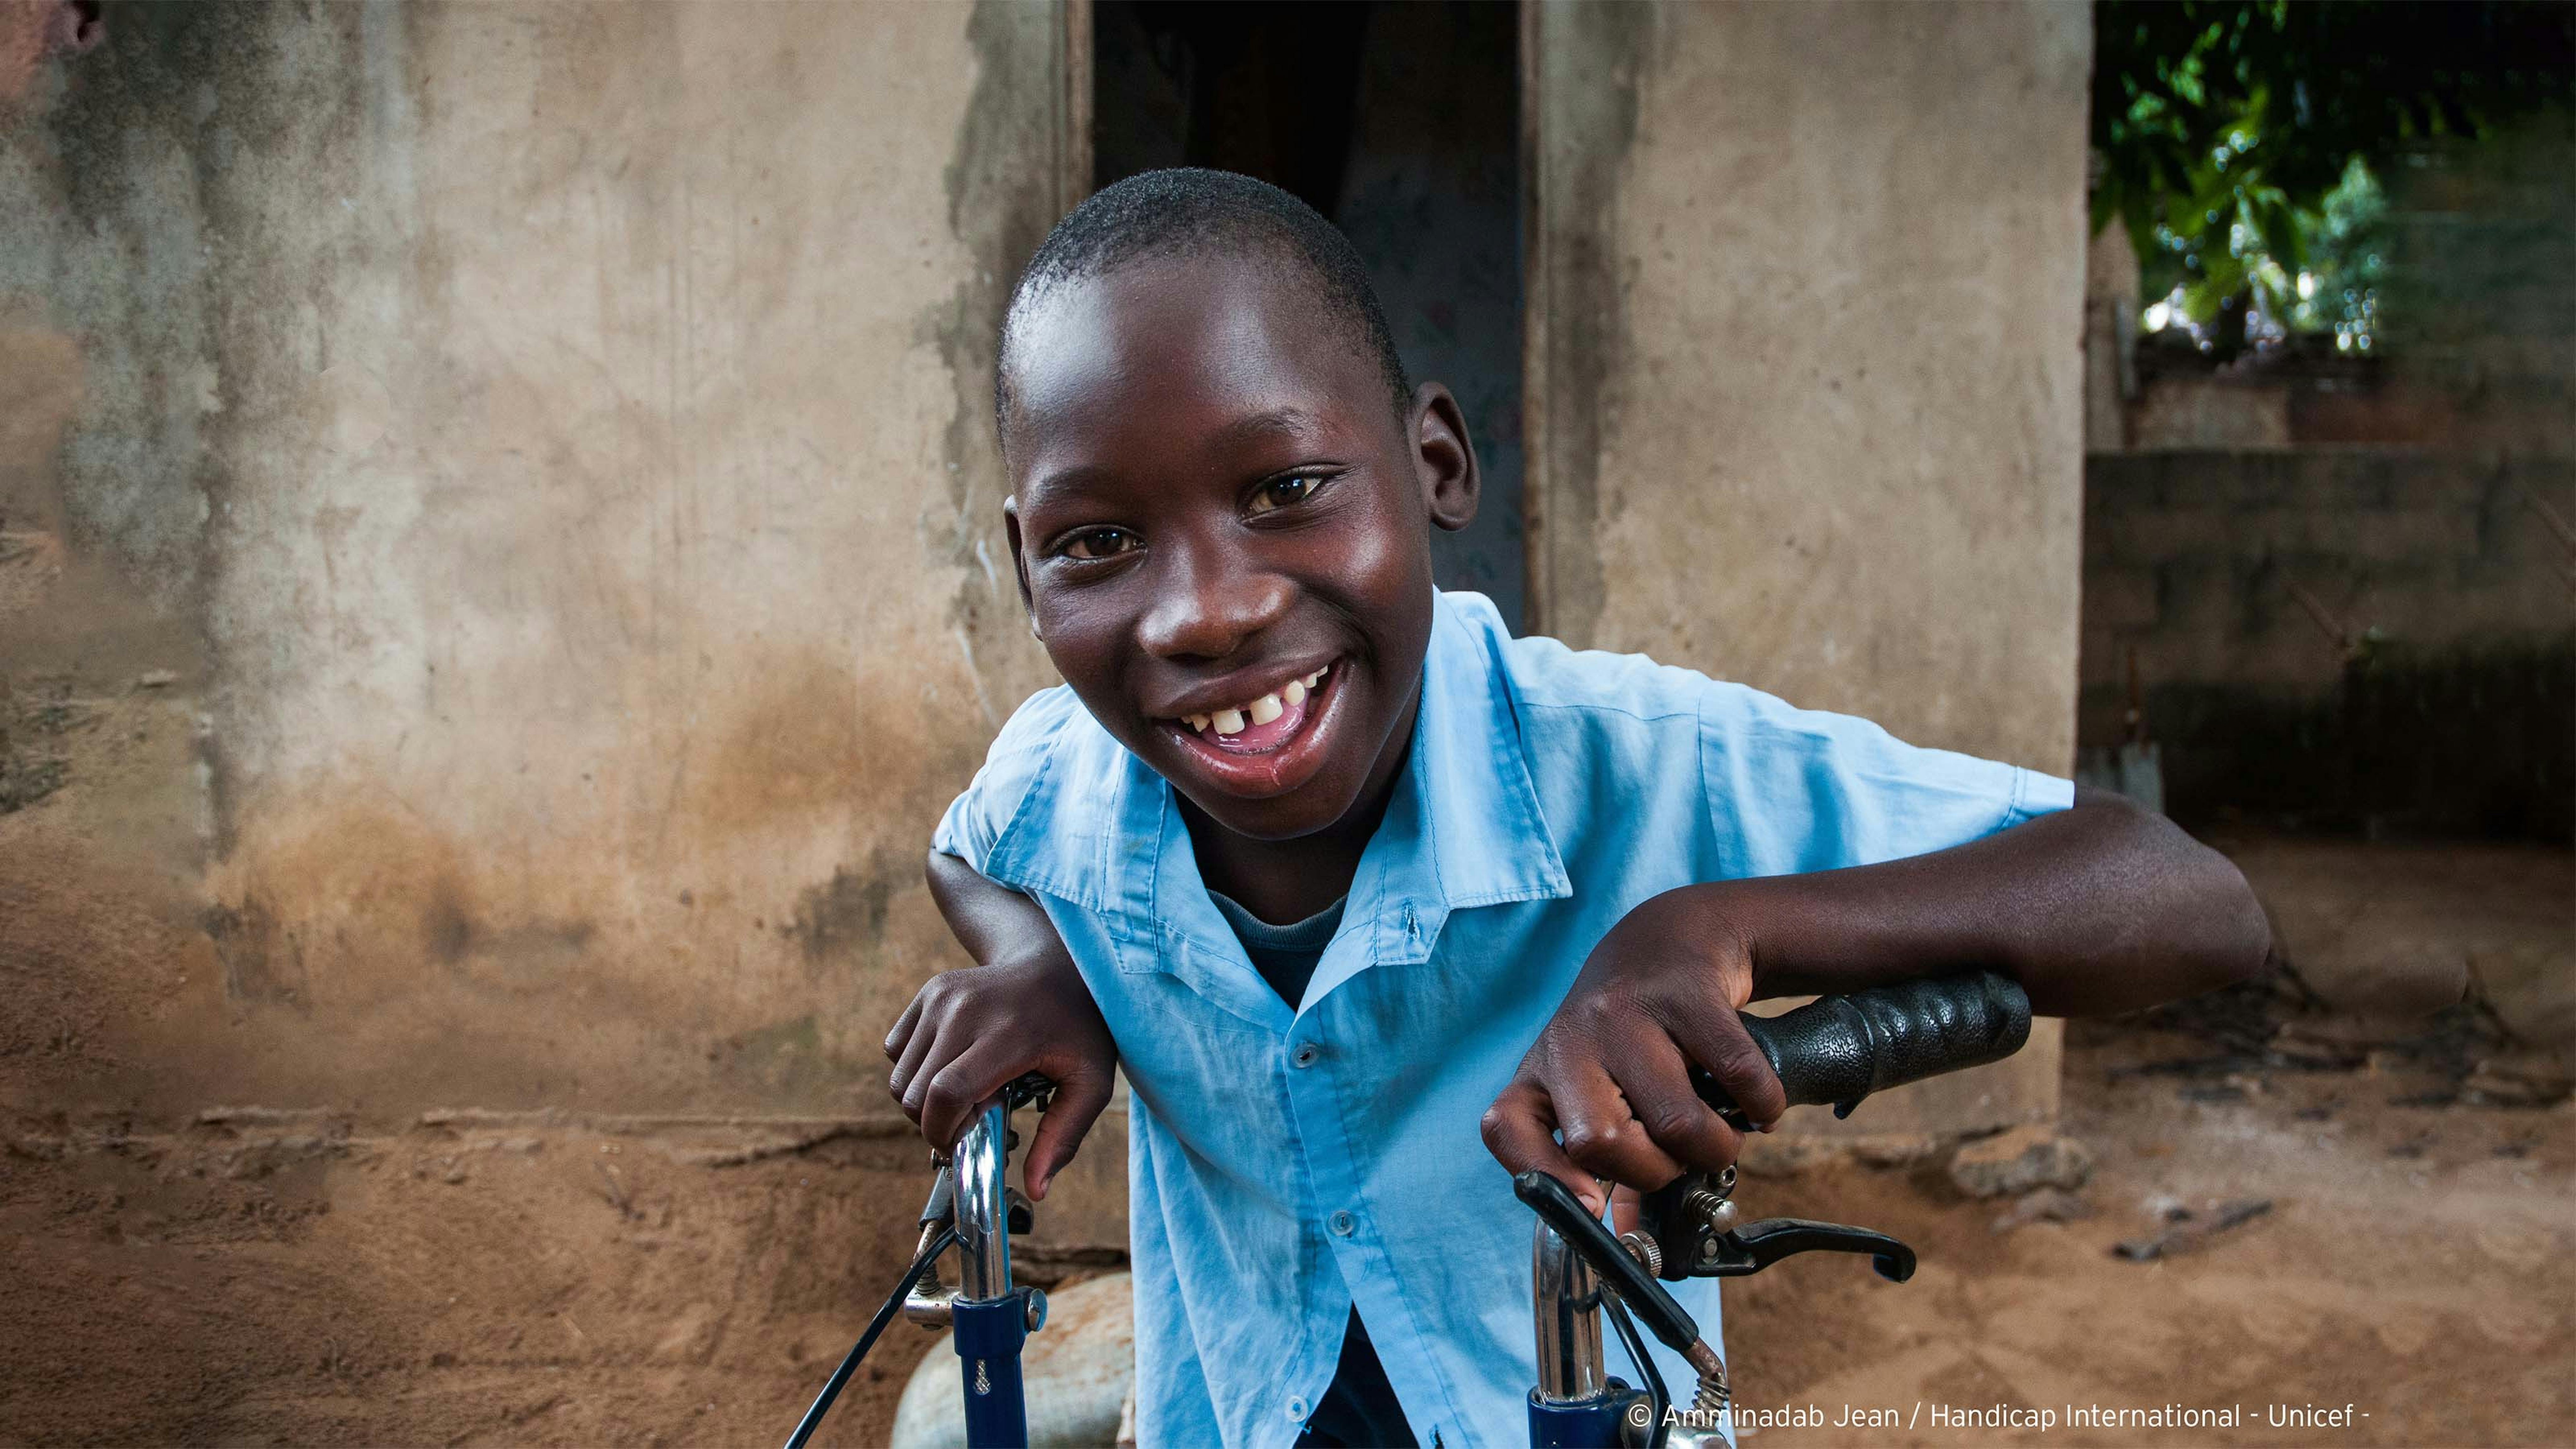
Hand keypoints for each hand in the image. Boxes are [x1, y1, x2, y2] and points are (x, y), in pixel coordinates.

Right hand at [884, 949, 1115, 1200]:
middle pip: (916, 1094)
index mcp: (1008, 1033)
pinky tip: (953, 1064)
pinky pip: (895, 1051)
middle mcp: (966, 1010)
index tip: (964, 1144)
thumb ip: (1064, 1137)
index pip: (948, 1092)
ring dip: (924, 1100)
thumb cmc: (1077, 1029)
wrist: (1054, 963)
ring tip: (966, 1090)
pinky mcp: (927, 993)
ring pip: (900, 1078)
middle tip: (971, 1118)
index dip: (944, 1132)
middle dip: (935, 1124)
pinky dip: (915, 1071)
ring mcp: (941, 997)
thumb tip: (1036, 1191)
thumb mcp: (1090, 1083)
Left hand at [1480, 885, 1786, 1214]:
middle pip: (1600, 1144)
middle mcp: (1573, 1039)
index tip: (1590, 1202)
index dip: (1543, 1176)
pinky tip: (1757, 1104)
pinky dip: (1760, 1106)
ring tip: (1719, 1131)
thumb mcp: (1600, 1085)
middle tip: (1675, 1155)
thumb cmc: (1634, 1031)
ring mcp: (1626, 1013)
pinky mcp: (1685, 994)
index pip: (1506, 1128)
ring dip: (1714, 1147)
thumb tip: (1630, 1239)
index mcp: (1543, 1070)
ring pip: (1673, 1124)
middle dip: (1652, 1171)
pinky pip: (1736, 1079)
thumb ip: (1608, 1161)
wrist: (1673, 935)